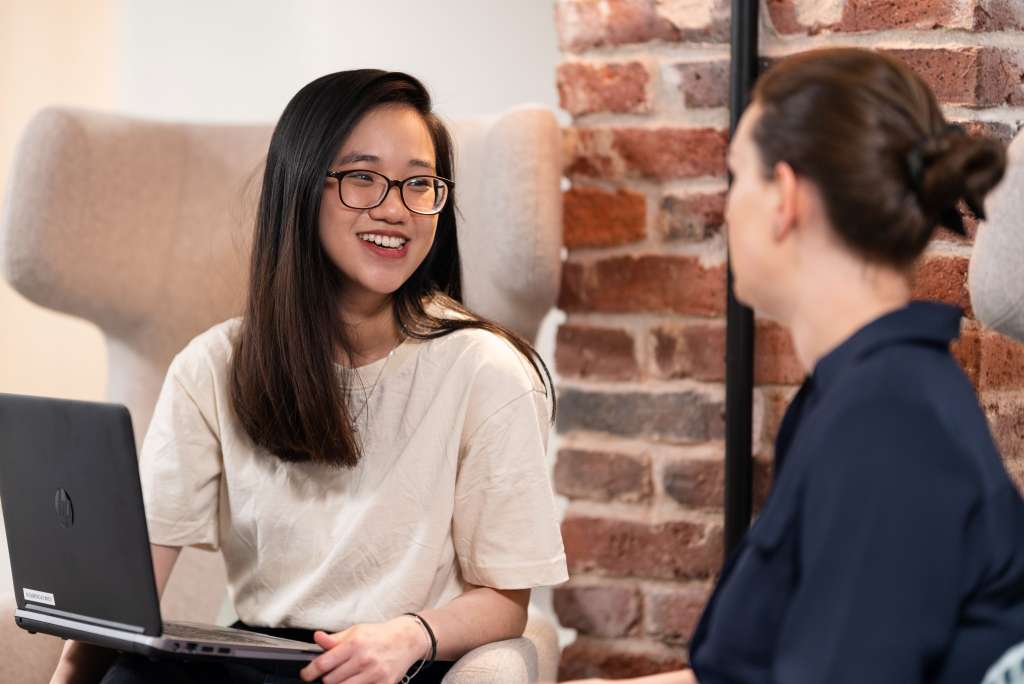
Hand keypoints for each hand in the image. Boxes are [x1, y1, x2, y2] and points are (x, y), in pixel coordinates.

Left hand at [300, 616, 427, 683]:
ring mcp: (374, 674)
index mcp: (354, 644)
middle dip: (328, 677)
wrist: (406, 640)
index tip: (306, 675)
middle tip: (334, 671)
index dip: (310, 672)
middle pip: (331, 680)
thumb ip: (334, 639)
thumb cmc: (379, 635)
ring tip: (345, 676)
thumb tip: (317, 638)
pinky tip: (358, 680)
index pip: (324, 663)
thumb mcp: (355, 631)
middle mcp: (364, 659)